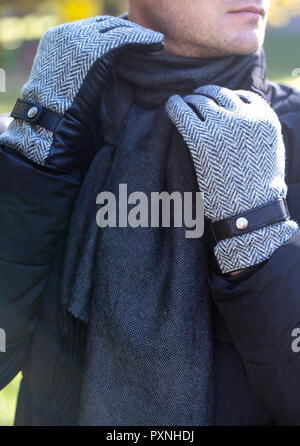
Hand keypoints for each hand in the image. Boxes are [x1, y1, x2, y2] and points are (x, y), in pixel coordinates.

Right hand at [0, 16, 162, 176]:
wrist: (51, 123)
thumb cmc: (59, 116)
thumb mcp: (66, 85)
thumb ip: (81, 71)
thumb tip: (99, 74)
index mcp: (57, 39)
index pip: (90, 28)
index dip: (112, 32)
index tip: (130, 38)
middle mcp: (67, 33)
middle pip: (104, 24)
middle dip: (128, 29)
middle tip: (148, 37)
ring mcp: (80, 39)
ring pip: (117, 28)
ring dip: (139, 33)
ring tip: (158, 40)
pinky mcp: (95, 50)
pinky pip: (125, 38)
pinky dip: (143, 40)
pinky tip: (158, 44)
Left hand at [166, 85, 297, 272]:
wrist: (249, 212)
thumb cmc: (259, 189)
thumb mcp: (271, 151)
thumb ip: (259, 129)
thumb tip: (245, 116)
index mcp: (265, 118)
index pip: (242, 95)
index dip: (226, 98)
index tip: (215, 102)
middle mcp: (245, 117)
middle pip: (219, 94)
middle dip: (205, 96)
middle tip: (195, 100)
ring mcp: (223, 126)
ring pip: (200, 100)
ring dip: (190, 101)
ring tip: (183, 104)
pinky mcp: (201, 138)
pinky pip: (182, 111)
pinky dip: (175, 105)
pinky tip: (171, 105)